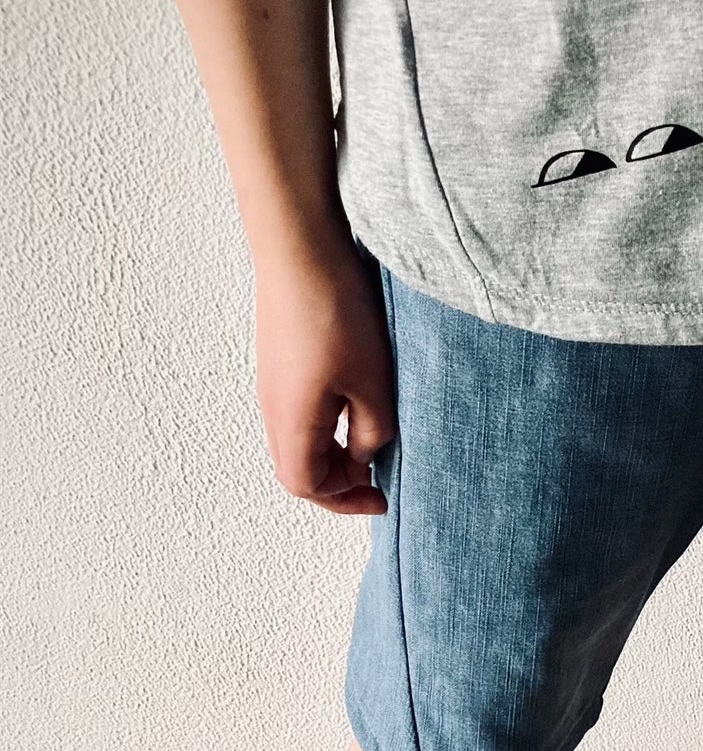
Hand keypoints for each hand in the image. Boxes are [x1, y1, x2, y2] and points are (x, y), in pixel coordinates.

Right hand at [253, 231, 395, 514]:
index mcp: (292, 422)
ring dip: (335, 452)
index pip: (306, 486)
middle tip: (380, 476)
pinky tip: (357, 406)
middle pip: (299, 468)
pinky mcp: (280, 363)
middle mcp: (272, 408)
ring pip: (300, 441)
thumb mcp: (373, 383)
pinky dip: (328, 426)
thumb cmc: (336, 313)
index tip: (381, 497)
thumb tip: (366, 456)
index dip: (344, 500)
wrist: (301, 250)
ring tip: (374, 441)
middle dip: (340, 481)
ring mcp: (273, 384)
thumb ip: (373, 432)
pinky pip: (299, 414)